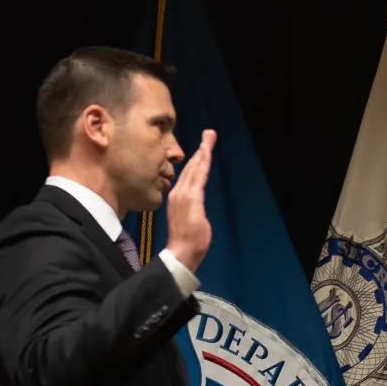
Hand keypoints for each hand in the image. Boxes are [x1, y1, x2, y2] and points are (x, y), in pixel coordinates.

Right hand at [165, 129, 216, 271]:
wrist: (181, 252)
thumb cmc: (186, 242)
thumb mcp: (190, 221)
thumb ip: (193, 210)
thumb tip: (197, 211)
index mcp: (177, 197)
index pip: (187, 174)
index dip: (195, 159)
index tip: (203, 147)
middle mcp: (178, 192)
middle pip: (191, 166)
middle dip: (202, 149)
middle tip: (209, 133)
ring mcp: (184, 194)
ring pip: (195, 167)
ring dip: (204, 150)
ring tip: (210, 136)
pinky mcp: (192, 198)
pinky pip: (199, 175)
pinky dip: (203, 162)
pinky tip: (207, 151)